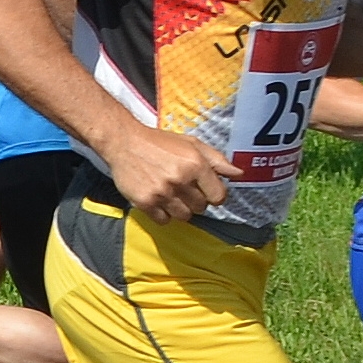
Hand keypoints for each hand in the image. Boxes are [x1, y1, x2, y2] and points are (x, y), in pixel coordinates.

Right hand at [97, 115, 233, 225]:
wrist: (123, 142)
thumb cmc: (160, 143)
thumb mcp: (191, 144)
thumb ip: (217, 160)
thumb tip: (239, 173)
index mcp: (195, 164)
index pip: (218, 197)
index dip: (214, 195)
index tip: (206, 191)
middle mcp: (180, 180)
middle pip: (201, 208)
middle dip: (195, 200)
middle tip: (184, 189)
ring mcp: (162, 193)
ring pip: (184, 217)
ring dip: (180, 209)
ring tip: (171, 195)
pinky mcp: (144, 202)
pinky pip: (163, 221)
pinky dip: (163, 214)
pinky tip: (158, 200)